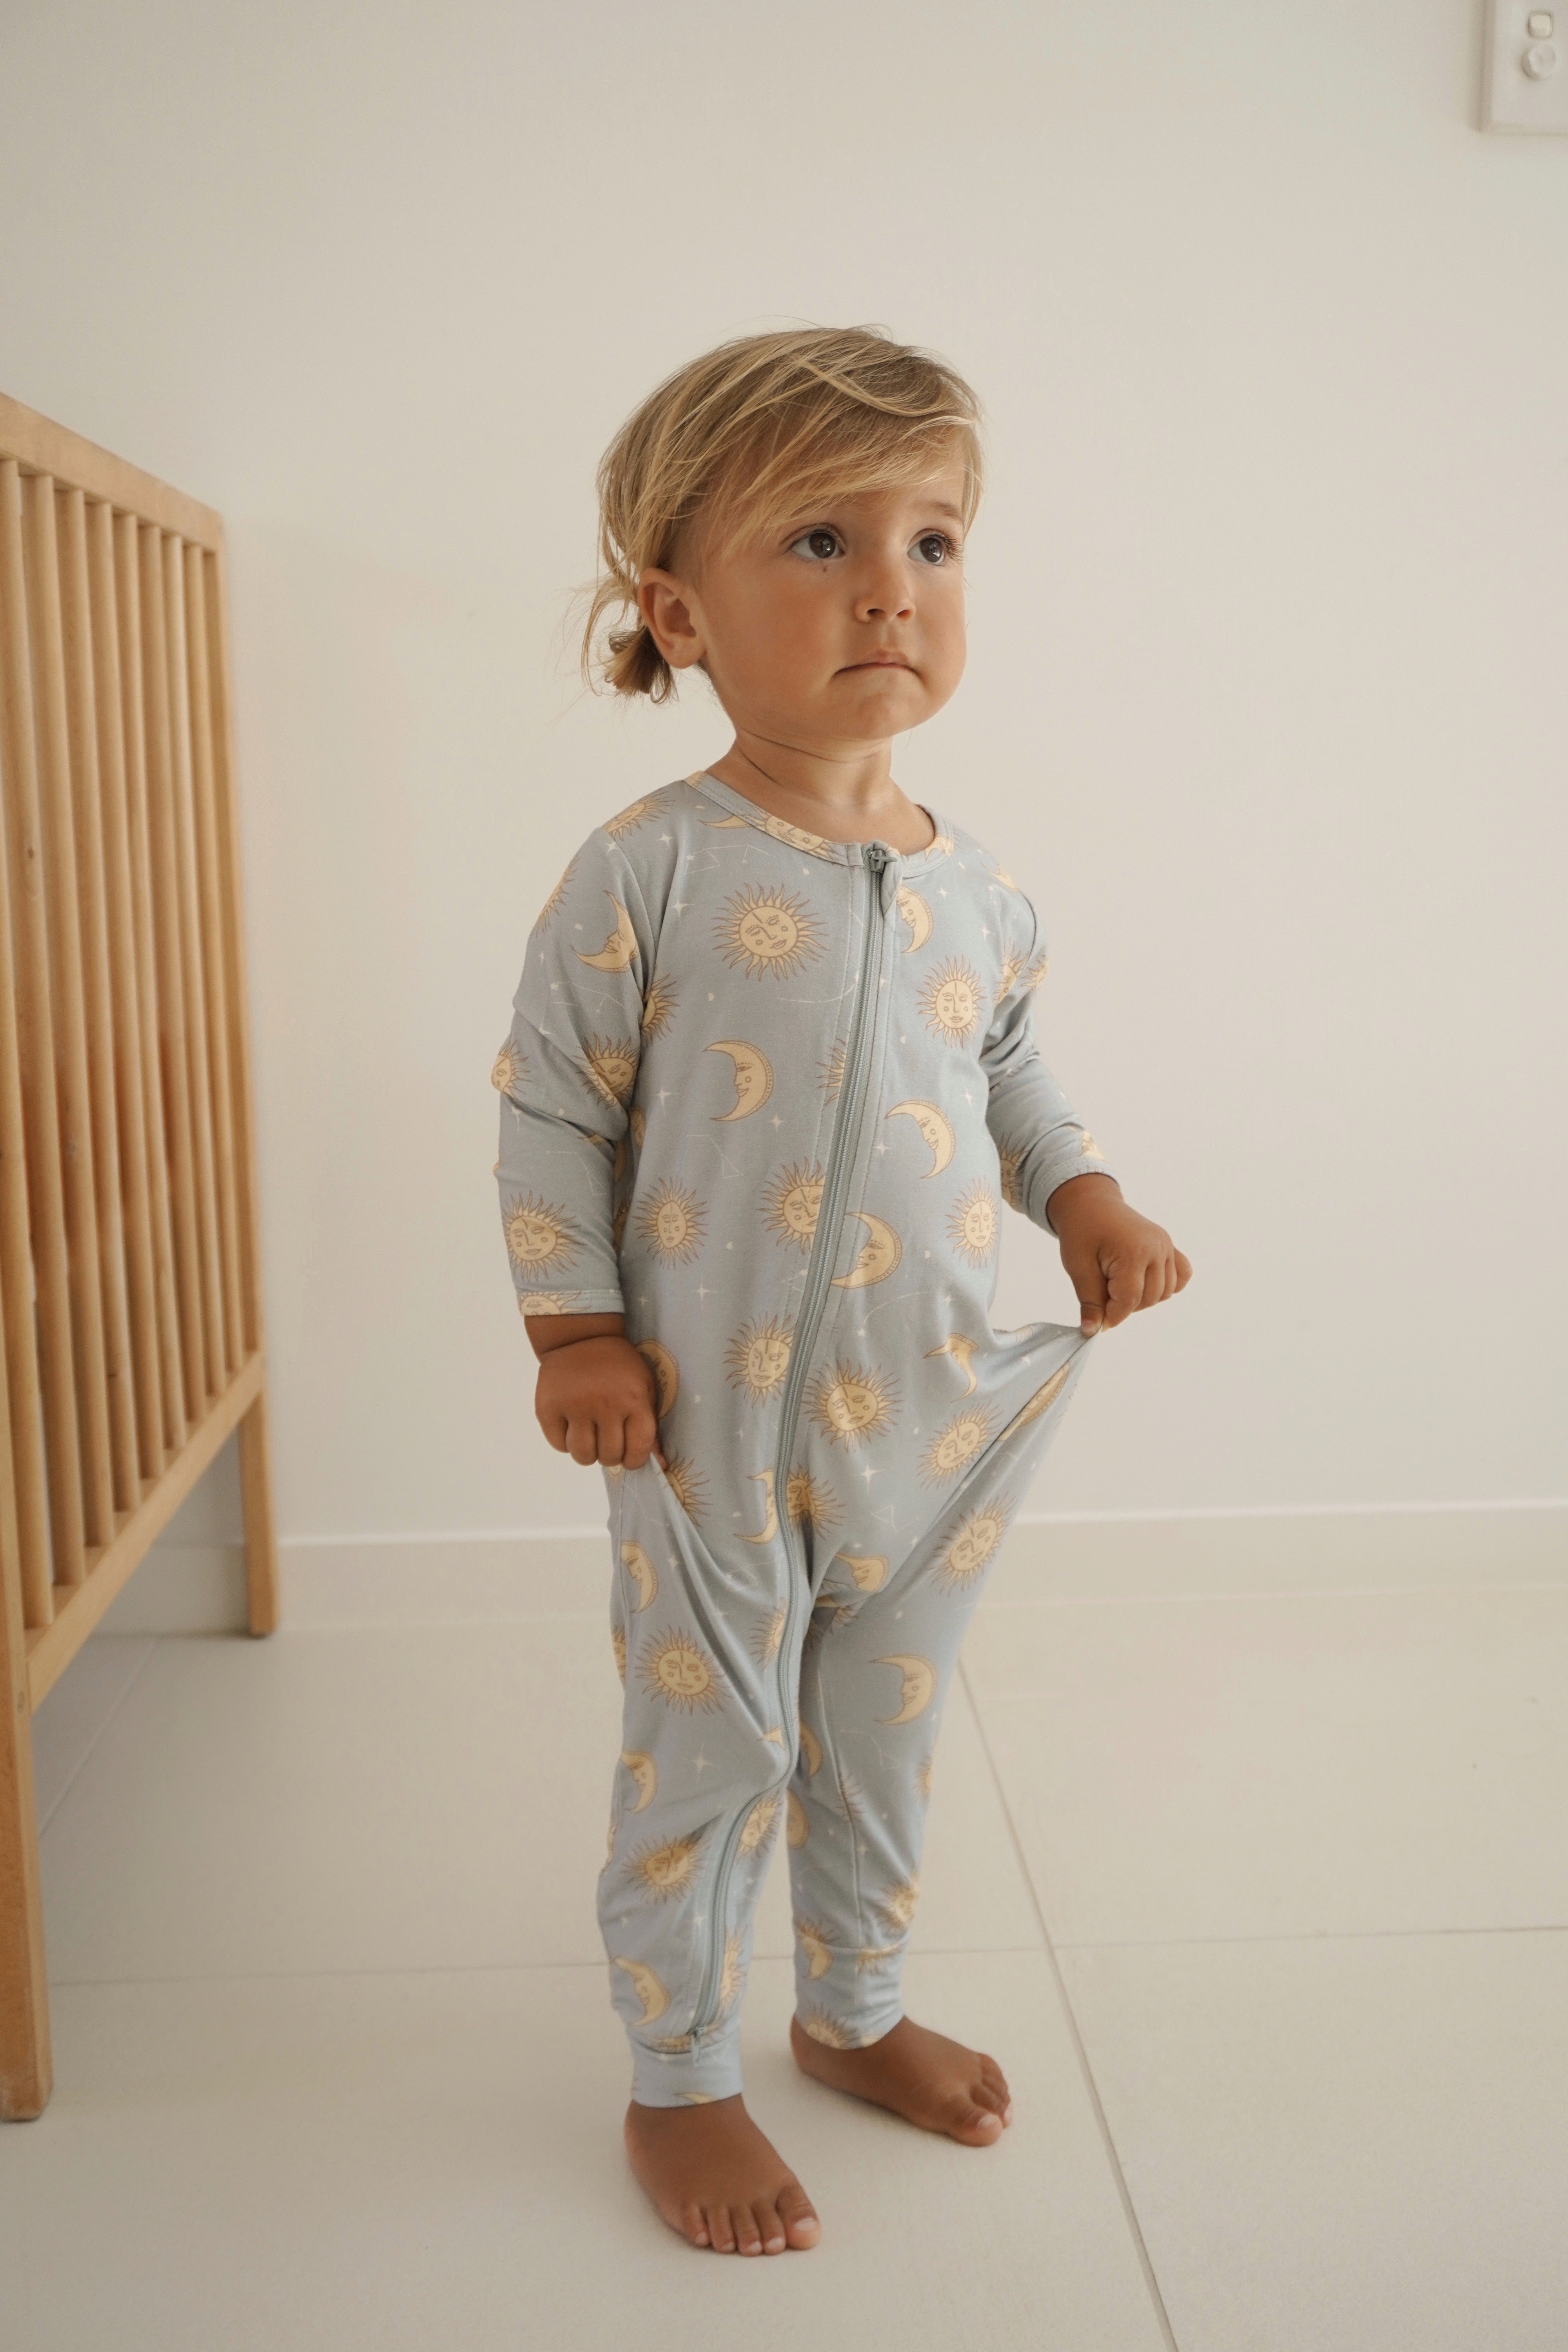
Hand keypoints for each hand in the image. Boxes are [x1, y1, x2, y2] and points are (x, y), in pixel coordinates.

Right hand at [526, 1318, 663, 1468]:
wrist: (580, 1337)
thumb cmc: (619, 1368)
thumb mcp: (645, 1388)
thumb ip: (651, 1427)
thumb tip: (660, 1463)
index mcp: (634, 1399)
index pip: (637, 1449)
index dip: (634, 1460)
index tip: (629, 1456)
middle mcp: (605, 1404)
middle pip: (609, 1455)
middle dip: (610, 1455)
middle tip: (607, 1439)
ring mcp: (574, 1405)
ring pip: (582, 1455)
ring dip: (588, 1453)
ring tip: (589, 1436)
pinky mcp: (548, 1407)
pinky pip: (558, 1445)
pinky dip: (566, 1442)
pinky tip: (571, 1425)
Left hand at [1045, 1172, 1191, 1336]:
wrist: (1090, 1203)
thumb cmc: (1081, 1230)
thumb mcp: (1078, 1267)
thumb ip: (1090, 1301)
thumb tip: (1093, 1330)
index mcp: (1133, 1251)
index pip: (1129, 1300)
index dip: (1113, 1316)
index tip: (1099, 1321)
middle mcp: (1156, 1248)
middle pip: (1149, 1298)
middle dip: (1125, 1306)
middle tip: (1103, 1294)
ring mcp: (1166, 1246)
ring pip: (1165, 1292)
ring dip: (1143, 1298)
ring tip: (1119, 1284)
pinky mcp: (1169, 1246)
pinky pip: (1180, 1275)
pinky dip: (1166, 1285)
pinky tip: (1145, 1282)